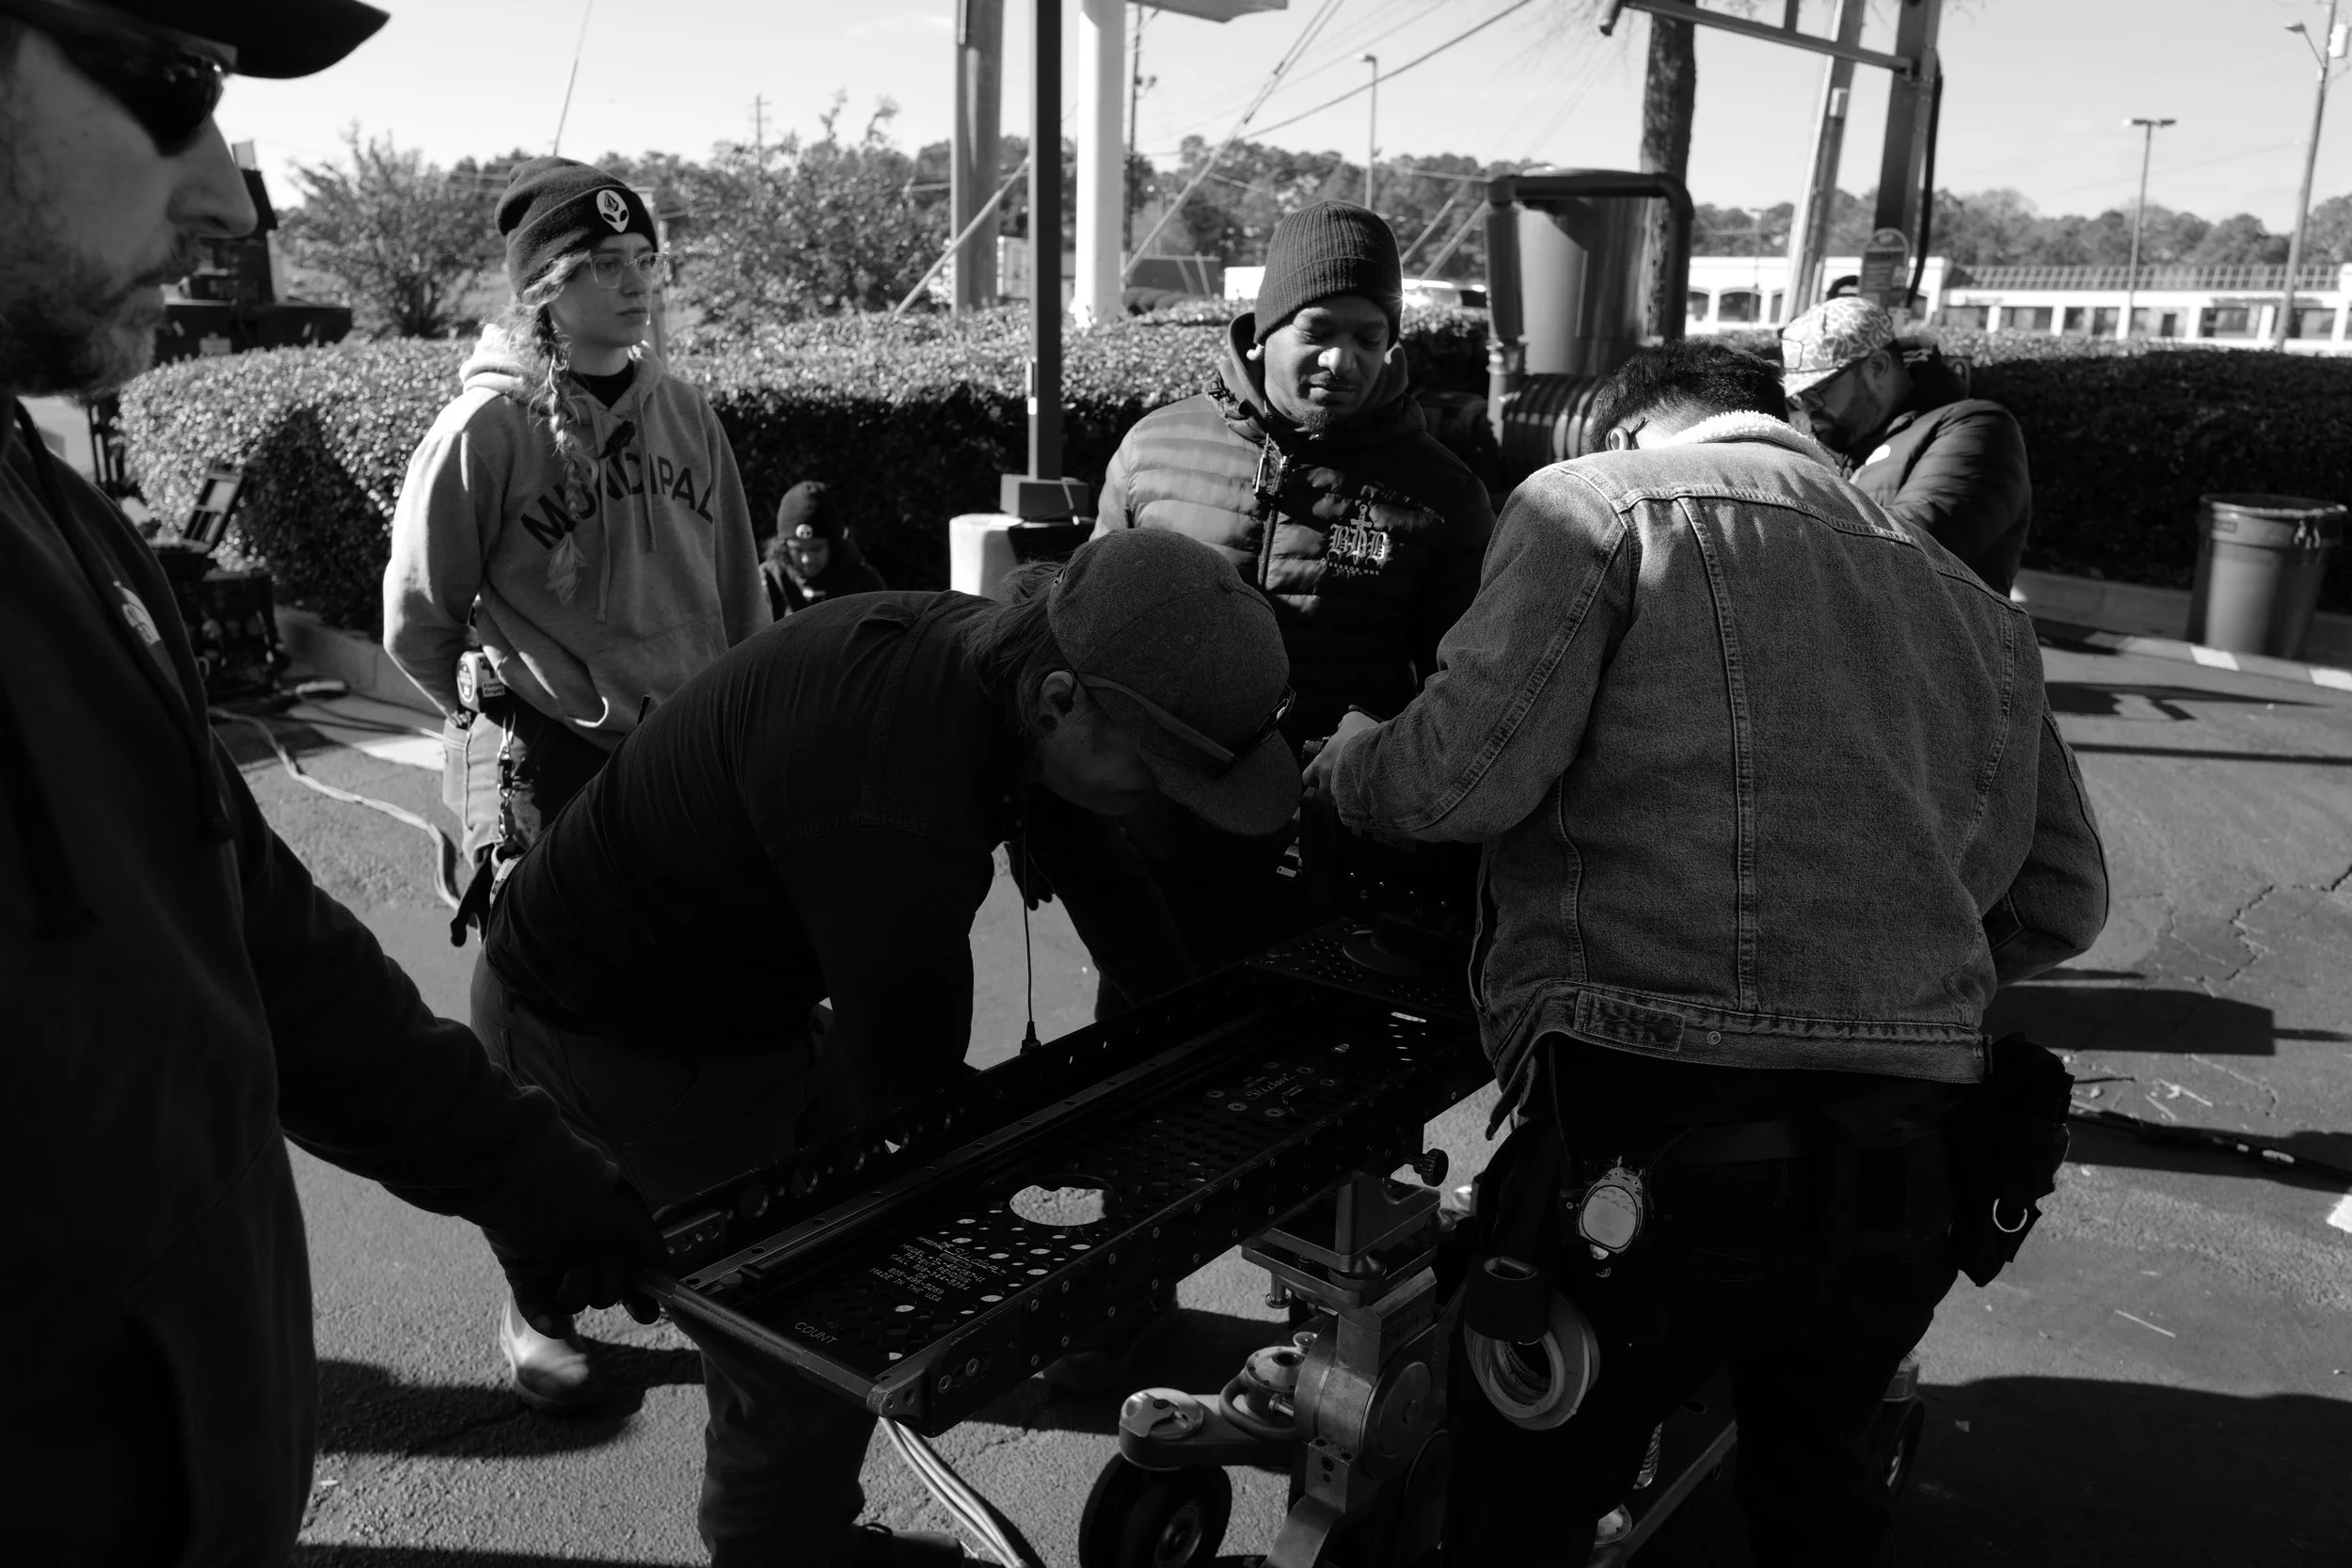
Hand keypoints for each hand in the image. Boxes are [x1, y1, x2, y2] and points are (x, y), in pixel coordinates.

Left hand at [487, 1180, 666, 1337]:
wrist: (543, 1186)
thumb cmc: (593, 1196)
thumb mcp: (633, 1217)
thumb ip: (650, 1246)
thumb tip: (662, 1269)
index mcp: (610, 1242)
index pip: (628, 1279)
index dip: (639, 1299)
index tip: (646, 1314)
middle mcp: (584, 1257)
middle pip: (604, 1295)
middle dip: (608, 1285)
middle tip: (605, 1259)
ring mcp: (553, 1269)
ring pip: (573, 1303)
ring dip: (579, 1291)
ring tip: (574, 1267)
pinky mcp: (525, 1277)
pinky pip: (535, 1310)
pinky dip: (546, 1321)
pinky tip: (558, 1328)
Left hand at [1303, 709, 1380, 802]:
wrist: (1381, 754)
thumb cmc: (1364, 738)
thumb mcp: (1353, 720)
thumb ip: (1345, 722)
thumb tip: (1343, 724)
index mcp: (1321, 764)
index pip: (1307, 776)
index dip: (1314, 775)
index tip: (1323, 772)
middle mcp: (1327, 782)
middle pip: (1323, 790)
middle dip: (1332, 786)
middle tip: (1343, 778)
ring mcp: (1341, 796)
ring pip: (1338, 800)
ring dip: (1345, 794)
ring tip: (1358, 785)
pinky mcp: (1357, 804)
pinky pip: (1354, 807)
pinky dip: (1360, 801)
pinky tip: (1368, 792)